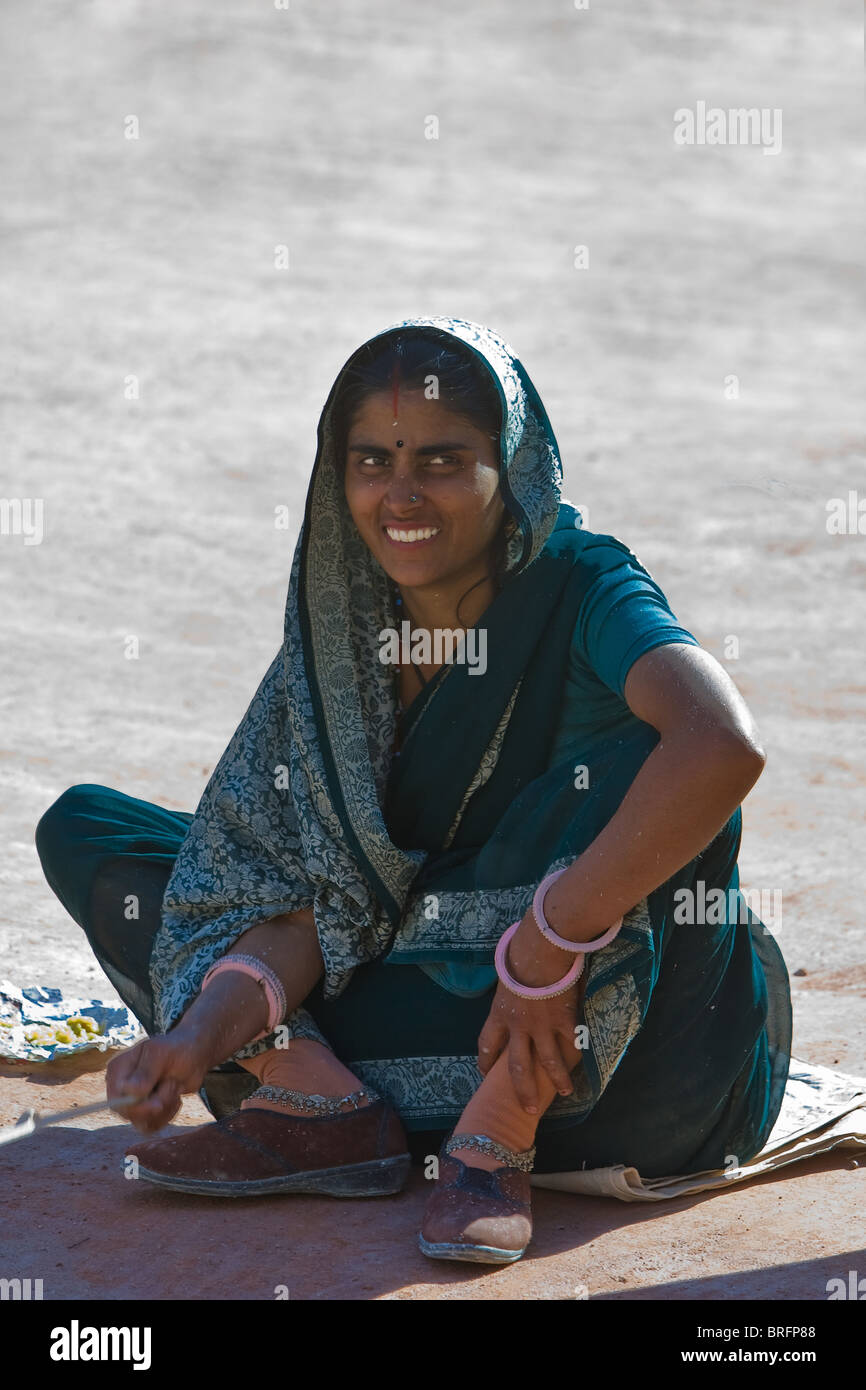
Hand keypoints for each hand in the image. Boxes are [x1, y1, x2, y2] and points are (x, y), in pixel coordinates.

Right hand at [106, 1031, 210, 1134]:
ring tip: (175, 1085)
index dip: (136, 1108)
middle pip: (129, 1114)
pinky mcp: (146, 1110)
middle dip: (157, 1104)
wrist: (194, 1055)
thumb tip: (126, 1089)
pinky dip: (168, 1114)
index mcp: (118, 1069)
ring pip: (142, 1123)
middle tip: (173, 1083)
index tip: (159, 1104)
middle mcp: (122, 1087)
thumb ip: (146, 1072)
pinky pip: (152, 1126)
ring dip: (165, 1107)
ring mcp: (133, 1100)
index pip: (116, 1101)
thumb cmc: (177, 1048)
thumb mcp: (163, 1054)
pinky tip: (176, 1097)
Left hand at [477, 912, 586, 1113]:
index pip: (487, 1044)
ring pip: (549, 1062)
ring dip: (558, 1080)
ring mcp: (543, 1026)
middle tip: (529, 1109)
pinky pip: (573, 1042)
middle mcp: (519, 1027)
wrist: (542, 950)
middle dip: (522, 1090)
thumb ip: (509, 990)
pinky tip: (584, 1062)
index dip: (485, 1061)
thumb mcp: (506, 975)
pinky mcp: (565, 1021)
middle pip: (517, 1067)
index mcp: (499, 1014)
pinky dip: (578, 1052)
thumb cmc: (521, 954)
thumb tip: (511, 989)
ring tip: (566, 1091)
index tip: (485, 1074)